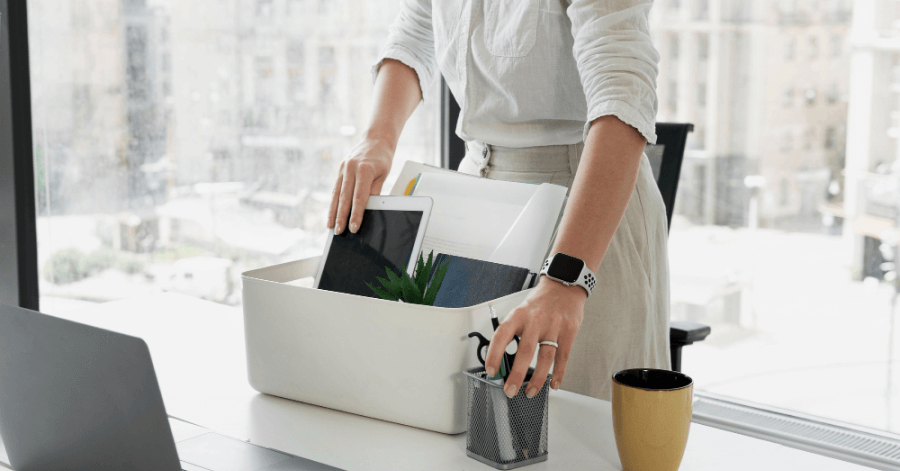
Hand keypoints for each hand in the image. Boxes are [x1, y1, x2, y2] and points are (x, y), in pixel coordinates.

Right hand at [327, 138, 392, 233]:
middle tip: (338, 231)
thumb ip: (375, 192)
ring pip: (336, 194)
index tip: (353, 228)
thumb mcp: (383, 175)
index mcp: (365, 170)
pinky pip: (335, 189)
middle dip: (341, 216)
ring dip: (333, 211)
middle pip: (345, 198)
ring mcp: (343, 168)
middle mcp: (351, 169)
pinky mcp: (340, 170)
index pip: (359, 198)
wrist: (375, 139)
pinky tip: (331, 213)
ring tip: (330, 226)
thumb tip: (368, 210)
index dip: (356, 214)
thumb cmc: (382, 158)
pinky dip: (333, 202)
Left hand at [485, 277, 584, 397]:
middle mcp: (535, 320)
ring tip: (530, 391)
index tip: (491, 370)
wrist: (563, 286)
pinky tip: (553, 384)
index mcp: (518, 315)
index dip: (494, 354)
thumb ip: (512, 333)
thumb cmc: (539, 304)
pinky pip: (563, 356)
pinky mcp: (568, 331)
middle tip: (510, 390)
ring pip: (545, 357)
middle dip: (516, 375)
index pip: (502, 335)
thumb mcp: (520, 312)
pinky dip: (558, 373)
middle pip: (525, 351)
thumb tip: (499, 358)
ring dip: (537, 379)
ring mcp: (553, 326)